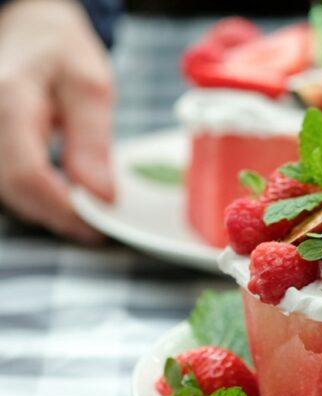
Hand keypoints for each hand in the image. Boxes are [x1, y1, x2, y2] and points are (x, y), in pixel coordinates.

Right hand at [0, 0, 113, 242]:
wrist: (32, 31)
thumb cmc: (62, 52)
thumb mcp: (91, 88)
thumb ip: (93, 142)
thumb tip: (101, 195)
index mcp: (10, 101)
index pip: (27, 173)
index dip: (63, 208)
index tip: (98, 224)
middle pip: (14, 189)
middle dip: (58, 215)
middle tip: (99, 227)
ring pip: (9, 191)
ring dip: (48, 210)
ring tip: (88, 215)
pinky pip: (9, 182)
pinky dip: (39, 196)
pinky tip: (67, 200)